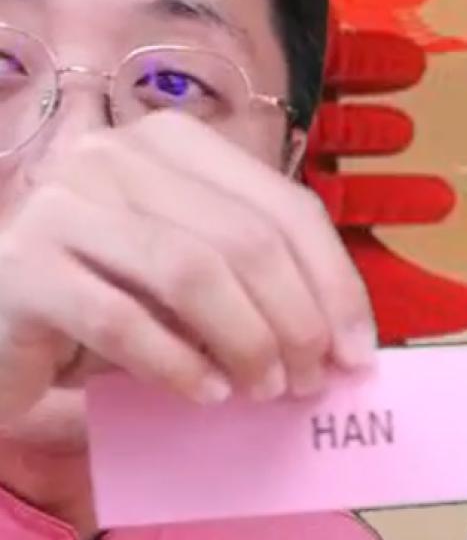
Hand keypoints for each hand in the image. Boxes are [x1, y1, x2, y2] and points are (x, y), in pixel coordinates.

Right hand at [0, 109, 377, 437]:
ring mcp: (62, 203)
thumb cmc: (103, 306)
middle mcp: (111, 155)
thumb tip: (345, 343)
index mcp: (169, 143)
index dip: (335, 283)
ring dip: (244, 343)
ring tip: (261, 391)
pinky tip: (204, 395)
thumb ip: (255, 287)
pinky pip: (123, 320)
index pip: (283, 205)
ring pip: (191, 272)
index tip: (359, 354)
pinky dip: (177, 365)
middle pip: (244, 239)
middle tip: (308, 384)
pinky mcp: (25, 266)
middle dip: (294, 321)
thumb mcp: (189, 285)